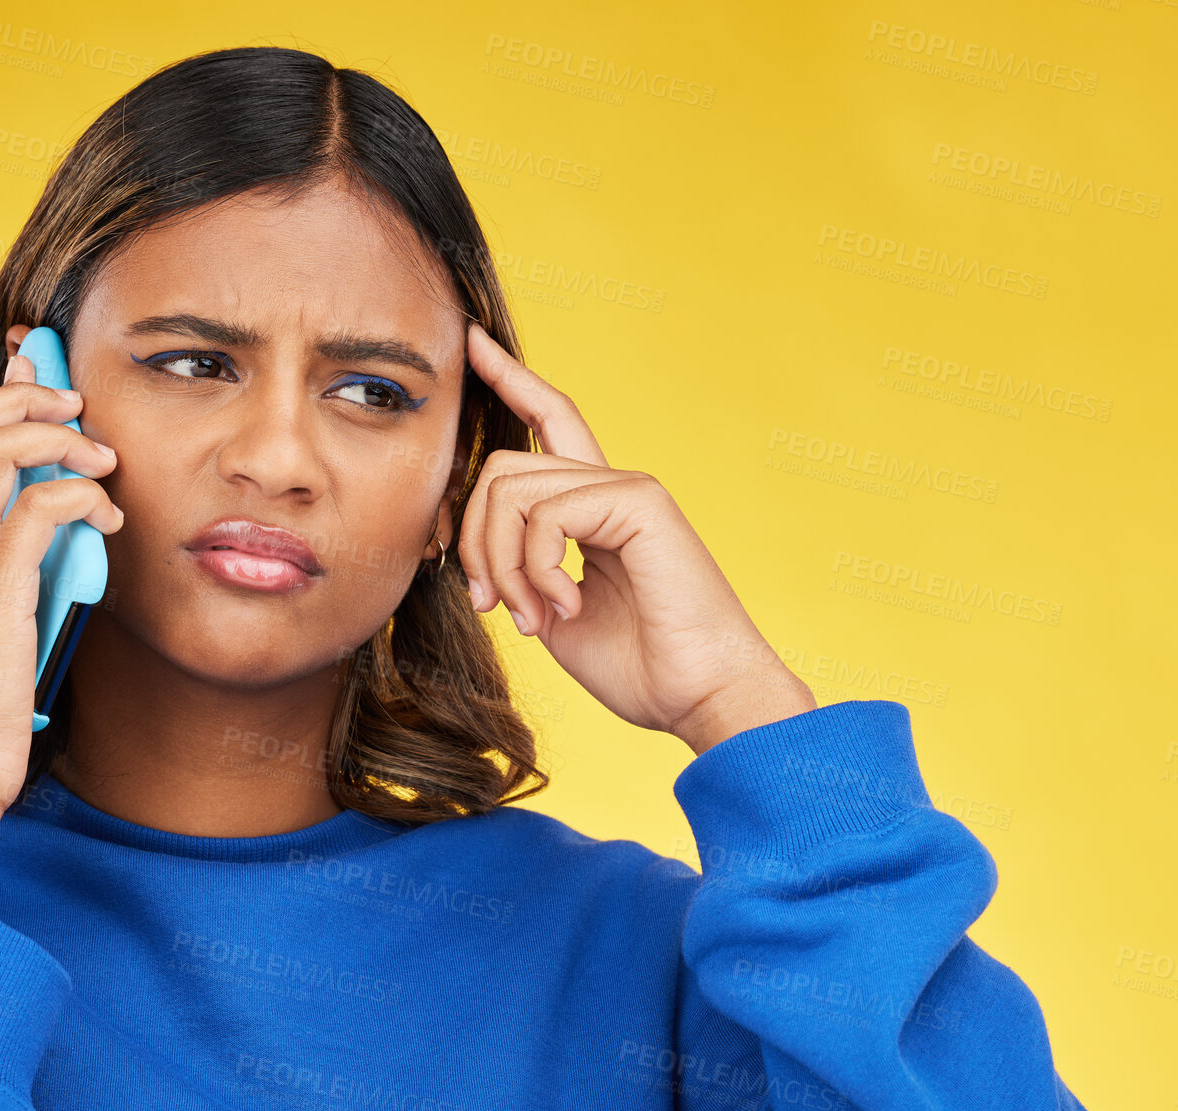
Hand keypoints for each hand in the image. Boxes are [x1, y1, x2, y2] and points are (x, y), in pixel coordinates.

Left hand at [454, 323, 815, 755]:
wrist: (705, 697)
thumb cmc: (644, 668)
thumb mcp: (553, 614)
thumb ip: (518, 572)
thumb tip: (479, 558)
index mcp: (595, 508)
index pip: (548, 421)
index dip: (510, 379)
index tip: (473, 344)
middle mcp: (612, 486)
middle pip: (502, 468)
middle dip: (476, 542)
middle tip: (493, 606)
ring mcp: (629, 488)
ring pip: (510, 489)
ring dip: (502, 565)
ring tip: (534, 615)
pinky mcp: (640, 501)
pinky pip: (543, 514)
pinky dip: (536, 569)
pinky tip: (565, 608)